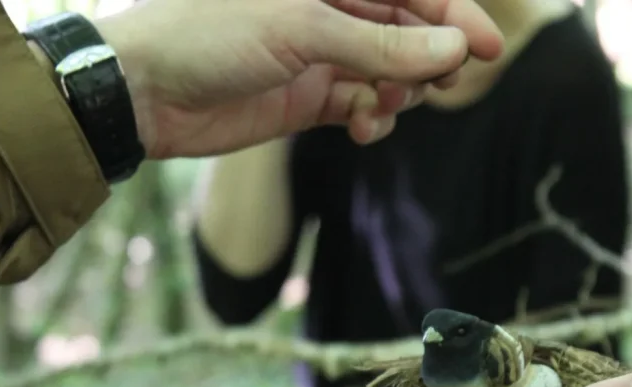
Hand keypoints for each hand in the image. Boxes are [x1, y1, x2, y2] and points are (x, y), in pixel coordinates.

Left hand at [93, 0, 503, 157]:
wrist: (144, 91)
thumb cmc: (207, 33)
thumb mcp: (302, 29)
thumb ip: (381, 42)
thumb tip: (452, 48)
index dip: (452, 15)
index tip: (487, 48)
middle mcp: (328, 12)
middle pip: (405, 31)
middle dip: (429, 59)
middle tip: (439, 85)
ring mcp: (319, 57)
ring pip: (388, 74)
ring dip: (399, 93)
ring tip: (383, 107)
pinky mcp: (307, 100)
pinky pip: (362, 109)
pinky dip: (372, 121)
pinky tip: (364, 129)